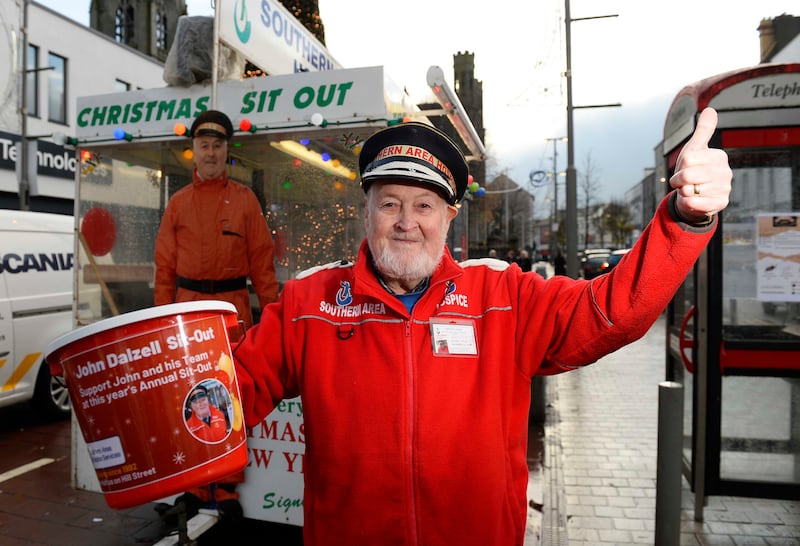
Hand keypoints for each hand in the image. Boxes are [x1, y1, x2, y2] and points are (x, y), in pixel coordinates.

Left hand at [669, 107, 731, 222]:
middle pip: (688, 175)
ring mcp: (724, 189)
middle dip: (678, 180)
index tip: (684, 168)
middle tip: (682, 182)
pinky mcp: (720, 204)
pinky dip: (688, 203)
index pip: (688, 159)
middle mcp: (725, 172)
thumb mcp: (695, 149)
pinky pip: (695, 203)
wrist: (695, 195)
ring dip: (683, 192)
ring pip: (689, 190)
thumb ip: (703, 131)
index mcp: (719, 156)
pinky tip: (692, 200)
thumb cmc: (694, 170)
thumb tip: (711, 110)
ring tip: (690, 190)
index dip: (680, 166)